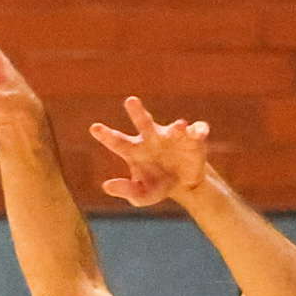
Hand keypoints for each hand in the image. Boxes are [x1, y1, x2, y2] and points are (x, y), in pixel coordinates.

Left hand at [89, 95, 216, 206]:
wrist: (184, 184)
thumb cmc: (157, 186)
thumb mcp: (142, 194)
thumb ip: (126, 191)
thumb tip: (106, 186)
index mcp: (135, 150)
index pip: (117, 141)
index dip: (106, 135)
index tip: (94, 128)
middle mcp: (152, 138)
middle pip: (143, 122)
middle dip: (137, 111)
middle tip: (130, 100)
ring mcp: (172, 136)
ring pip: (173, 127)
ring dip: (176, 127)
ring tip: (179, 126)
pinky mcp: (193, 138)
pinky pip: (197, 131)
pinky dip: (199, 130)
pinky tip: (201, 133)